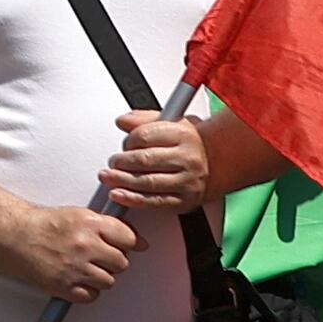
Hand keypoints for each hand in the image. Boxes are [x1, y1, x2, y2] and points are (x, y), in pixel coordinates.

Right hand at [7, 198, 142, 304]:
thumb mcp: (79, 215)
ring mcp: (75, 267)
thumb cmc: (45, 225)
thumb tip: (140, 243)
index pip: (129, 239)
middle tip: (96, 256)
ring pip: (109, 281)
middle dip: (112, 261)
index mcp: (90, 224)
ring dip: (99, 277)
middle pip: (121, 263)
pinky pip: (92, 295)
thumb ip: (110, 227)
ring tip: (83, 267)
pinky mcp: (65, 286)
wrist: (14, 237)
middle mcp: (85, 245)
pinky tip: (76, 279)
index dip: (127, 244)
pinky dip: (86, 290)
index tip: (120, 246)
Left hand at [102, 110, 219, 216]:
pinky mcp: (184, 201)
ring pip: (147, 182)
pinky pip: (154, 201)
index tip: (124, 145)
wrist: (214, 163)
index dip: (128, 141)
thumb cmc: (186, 143)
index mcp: (183, 135)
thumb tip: (122, 121)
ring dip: (122, 180)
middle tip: (112, 162)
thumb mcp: (168, 122)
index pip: (145, 136)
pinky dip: (132, 199)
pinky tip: (118, 194)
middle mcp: (187, 158)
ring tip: (108, 176)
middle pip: (144, 160)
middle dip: (121, 162)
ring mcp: (187, 181)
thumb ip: (142, 119)